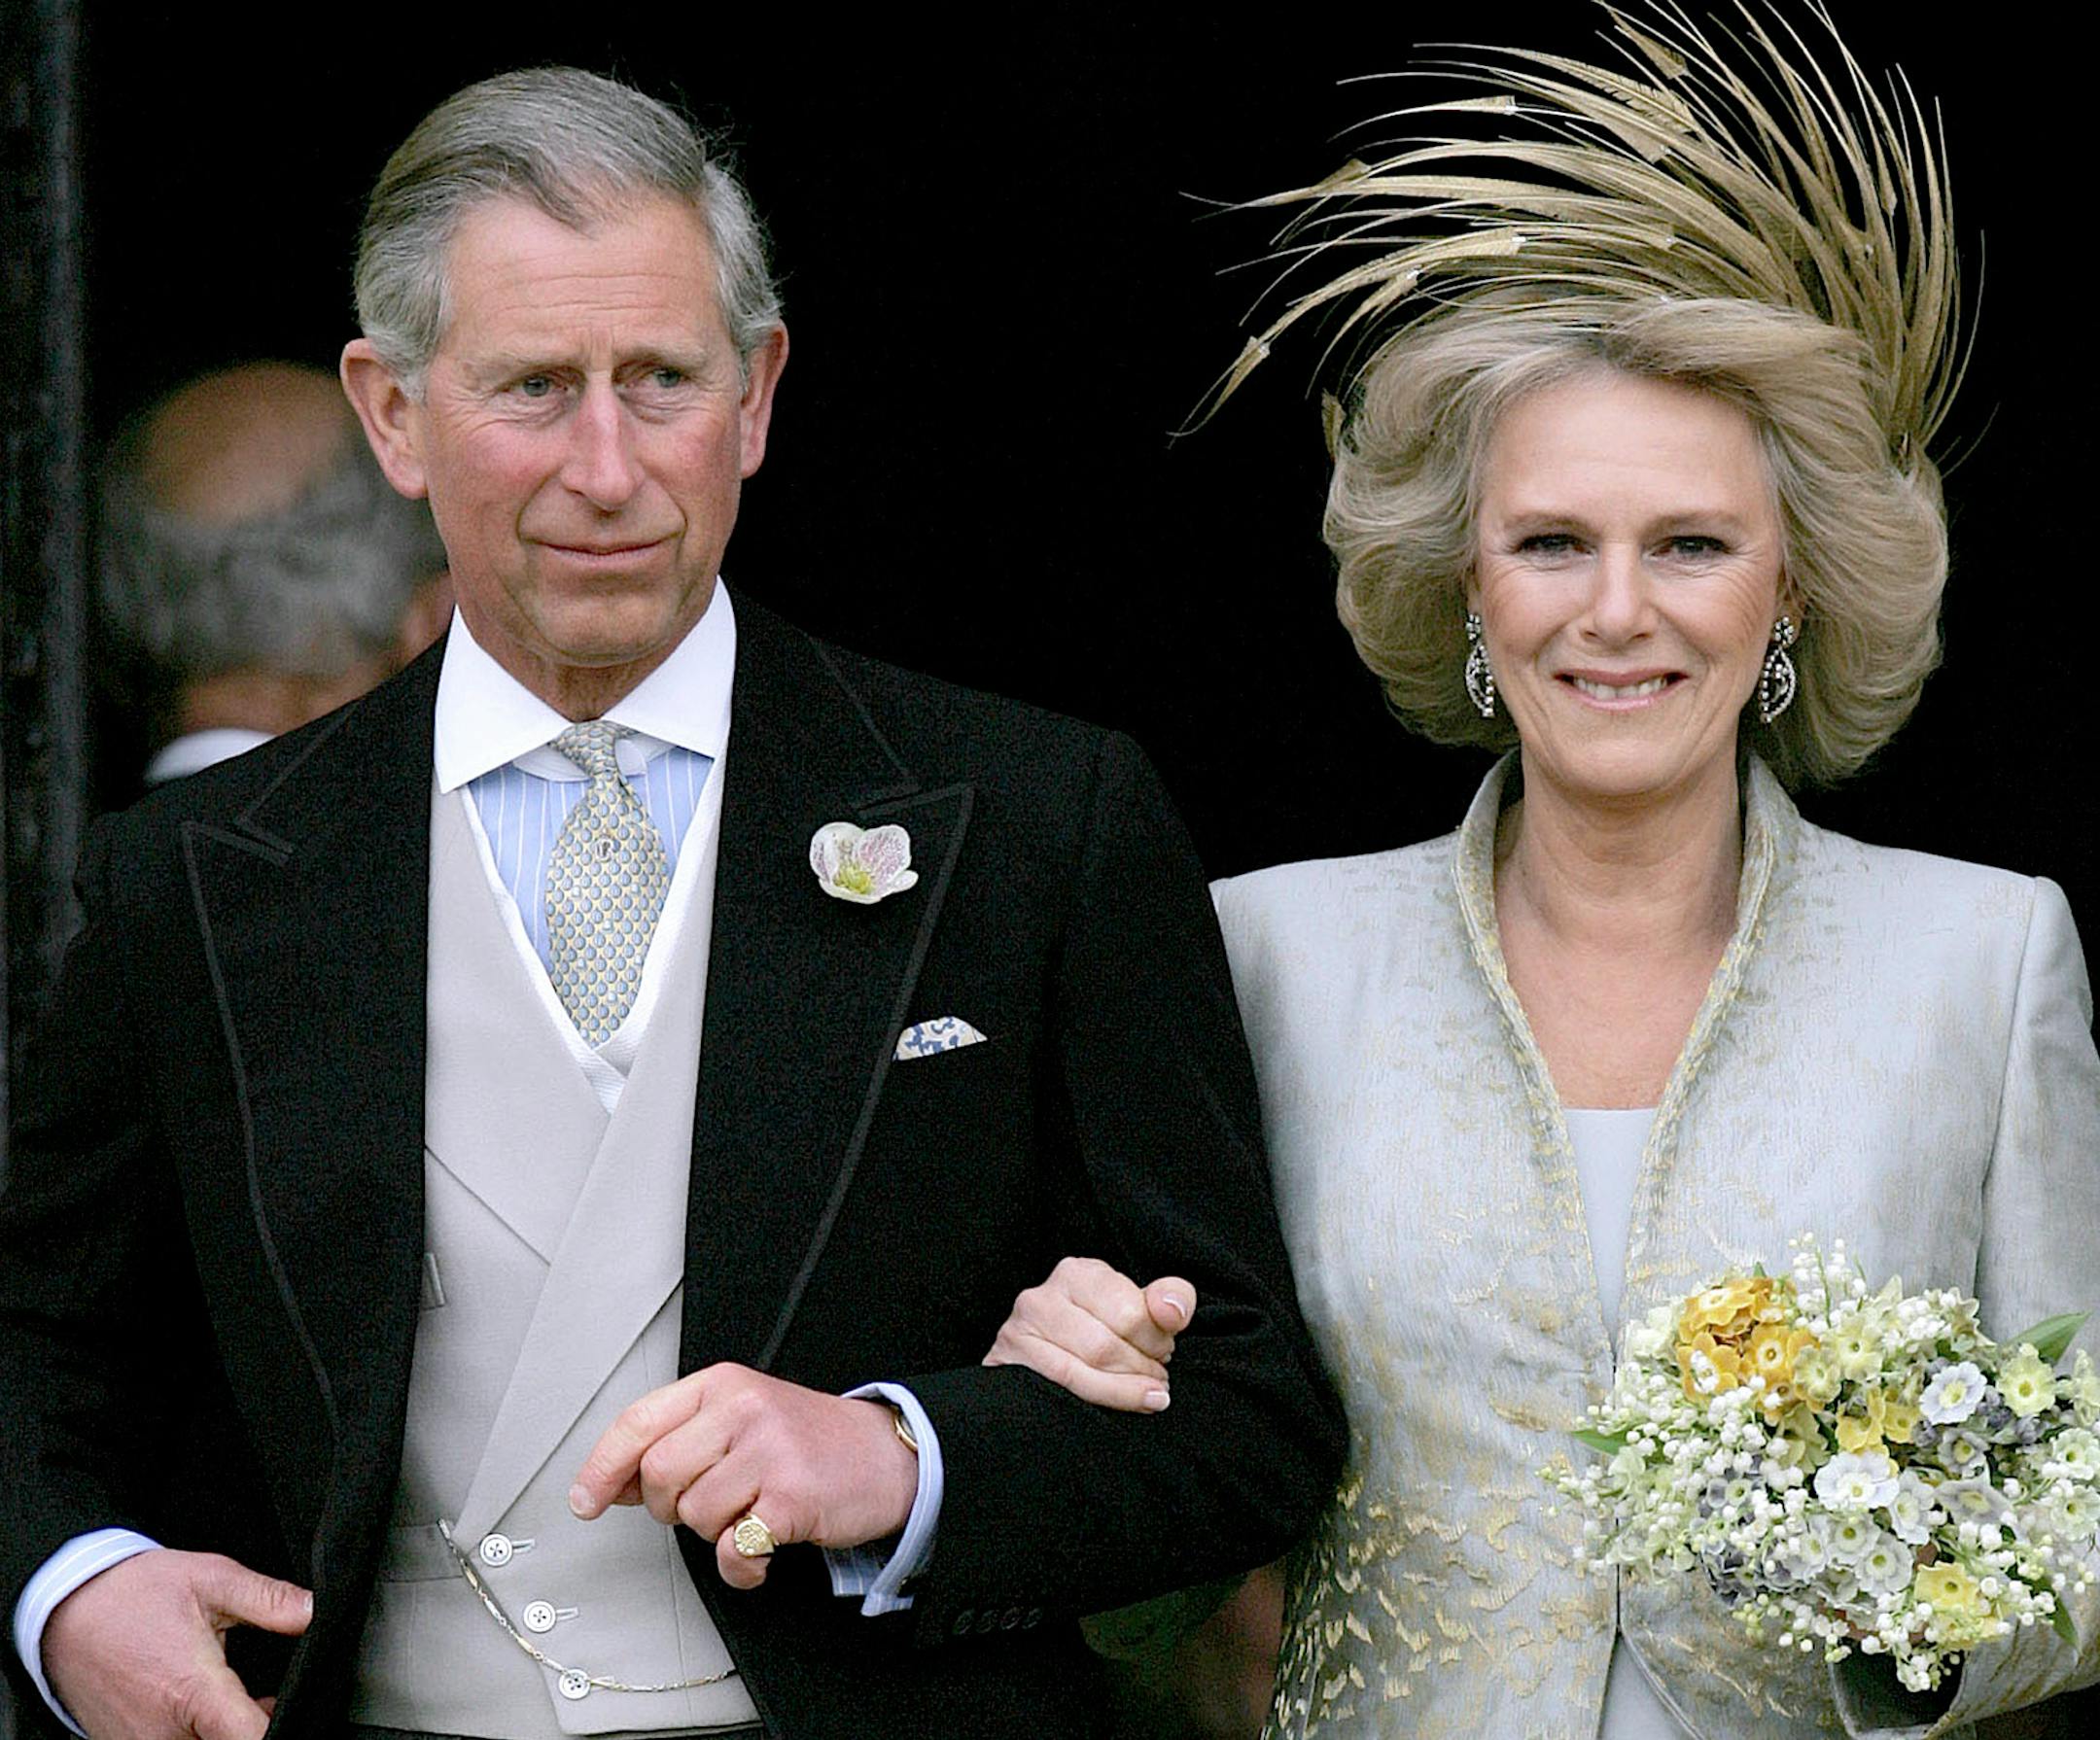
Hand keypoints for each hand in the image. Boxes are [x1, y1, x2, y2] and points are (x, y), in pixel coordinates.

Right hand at [42, 1549, 310, 1739]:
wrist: (66, 1607)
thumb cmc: (135, 1592)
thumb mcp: (211, 1578)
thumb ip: (269, 1599)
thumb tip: (315, 1610)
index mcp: (193, 1692)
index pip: (252, 1739)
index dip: (281, 1727)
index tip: (292, 1709)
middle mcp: (163, 1732)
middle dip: (254, 1727)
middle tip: (265, 1697)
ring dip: (224, 1732)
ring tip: (231, 1699)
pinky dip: (194, 1735)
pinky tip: (200, 1709)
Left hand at [568, 1364, 918, 1588]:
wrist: (887, 1454)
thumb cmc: (809, 1440)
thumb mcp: (742, 1418)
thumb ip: (682, 1439)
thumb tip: (616, 1482)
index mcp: (722, 1385)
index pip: (638, 1422)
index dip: (602, 1468)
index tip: (585, 1501)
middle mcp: (743, 1409)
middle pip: (660, 1475)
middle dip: (671, 1506)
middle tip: (708, 1505)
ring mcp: (769, 1451)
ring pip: (694, 1515)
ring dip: (714, 1532)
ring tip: (749, 1514)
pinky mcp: (792, 1496)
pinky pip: (733, 1549)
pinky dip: (740, 1566)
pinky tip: (759, 1552)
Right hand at [984, 1255, 1194, 1411]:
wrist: (1048, 1356)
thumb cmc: (1103, 1329)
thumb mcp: (1139, 1305)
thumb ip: (1170, 1299)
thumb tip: (1172, 1311)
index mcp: (1078, 1273)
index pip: (1129, 1311)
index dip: (1156, 1339)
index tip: (1165, 1351)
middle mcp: (1041, 1297)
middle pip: (1105, 1346)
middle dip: (1140, 1368)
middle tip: (1158, 1378)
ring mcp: (1017, 1331)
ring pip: (1081, 1372)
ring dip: (1125, 1390)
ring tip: (1149, 1395)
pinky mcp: (1007, 1363)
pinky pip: (1059, 1389)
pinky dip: (1100, 1401)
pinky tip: (1123, 1404)